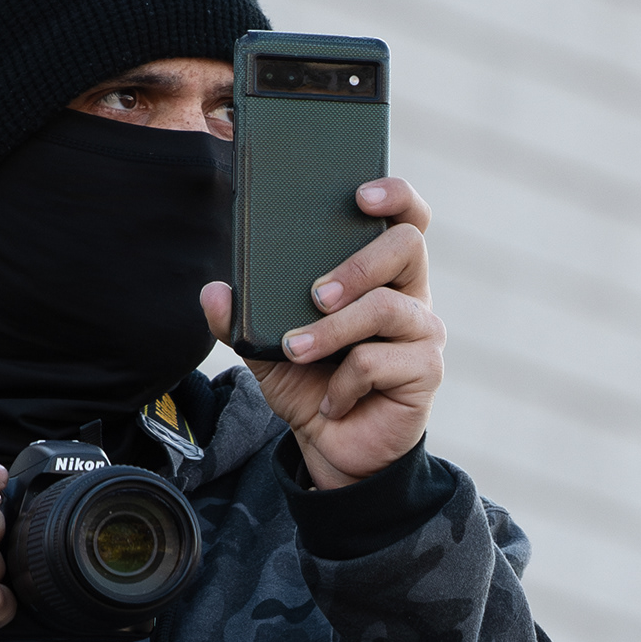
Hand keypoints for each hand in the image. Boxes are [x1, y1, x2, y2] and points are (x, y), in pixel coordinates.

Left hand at [203, 178, 444, 488]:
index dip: (395, 196)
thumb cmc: (311, 384)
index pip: (406, 219)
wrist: (334, 447)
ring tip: (297, 350)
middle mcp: (410, 295)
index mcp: (380, 274)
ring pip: (385, 307)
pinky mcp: (426, 371)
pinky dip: (343, 382)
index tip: (361, 194)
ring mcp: (422, 332)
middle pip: (406, 245)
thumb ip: (241, 320)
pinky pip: (378, 360)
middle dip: (355, 264)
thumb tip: (214, 291)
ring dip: (332, 330)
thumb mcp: (266, 350)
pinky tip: (334, 400)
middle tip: (314, 295)